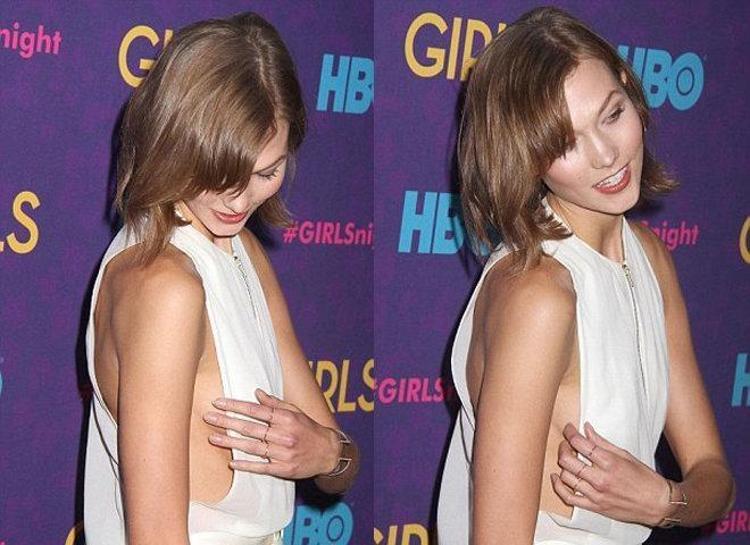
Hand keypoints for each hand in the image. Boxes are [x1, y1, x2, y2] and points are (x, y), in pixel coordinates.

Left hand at [203, 388, 339, 479]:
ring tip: (212, 437)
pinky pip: (261, 467)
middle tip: (208, 417)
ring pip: (252, 447)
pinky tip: (231, 462)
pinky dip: (246, 465)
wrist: (328, 453)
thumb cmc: (309, 429)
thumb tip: (256, 392)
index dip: (235, 406)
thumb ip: (275, 403)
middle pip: (250, 427)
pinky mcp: (283, 469)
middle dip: (227, 421)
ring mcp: (283, 453)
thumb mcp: (296, 412)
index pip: (256, 410)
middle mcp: (284, 435)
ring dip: (230, 442)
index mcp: (286, 418)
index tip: (218, 402)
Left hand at [550, 422, 669, 526]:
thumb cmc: (645, 479)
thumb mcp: (626, 455)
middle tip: (566, 443)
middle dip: (563, 447)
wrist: (658, 504)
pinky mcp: (594, 507)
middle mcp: (600, 479)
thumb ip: (602, 442)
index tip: (569, 429)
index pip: (580, 443)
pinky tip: (556, 477)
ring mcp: (596, 494)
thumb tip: (587, 429)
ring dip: (561, 465)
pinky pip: (569, 498)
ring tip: (566, 458)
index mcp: (609, 462)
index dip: (570, 433)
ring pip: (566, 477)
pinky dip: (558, 487)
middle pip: (568, 460)